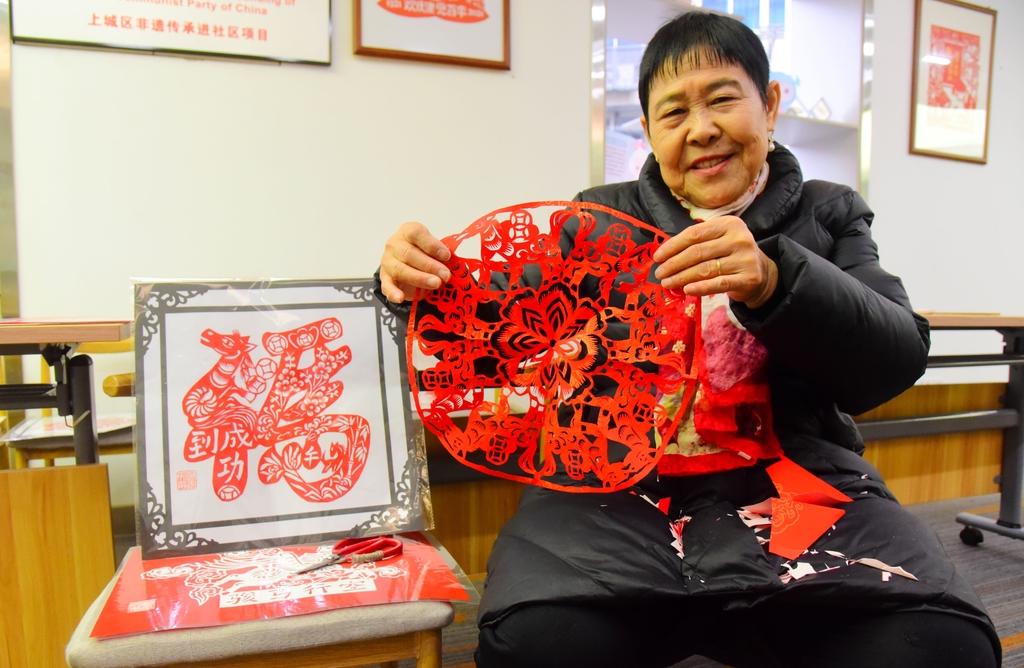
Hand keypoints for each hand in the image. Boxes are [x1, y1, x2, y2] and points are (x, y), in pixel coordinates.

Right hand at [379, 222, 451, 302]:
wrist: (407, 264)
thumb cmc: (423, 253)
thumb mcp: (432, 249)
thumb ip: (441, 253)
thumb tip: (455, 263)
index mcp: (408, 232)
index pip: (417, 234)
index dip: (432, 245)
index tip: (446, 256)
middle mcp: (395, 244)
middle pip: (409, 253)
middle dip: (430, 265)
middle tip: (445, 275)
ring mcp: (388, 261)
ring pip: (401, 270)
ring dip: (420, 278)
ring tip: (435, 284)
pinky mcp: (385, 277)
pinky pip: (387, 285)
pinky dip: (393, 292)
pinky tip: (400, 298)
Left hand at [652, 215, 777, 307]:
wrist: (760, 272)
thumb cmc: (730, 254)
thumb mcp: (718, 240)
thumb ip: (696, 242)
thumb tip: (664, 254)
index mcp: (729, 224)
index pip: (694, 234)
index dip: (673, 246)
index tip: (657, 257)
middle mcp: (739, 238)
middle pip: (698, 252)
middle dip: (674, 264)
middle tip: (660, 273)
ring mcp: (745, 258)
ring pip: (705, 269)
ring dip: (682, 277)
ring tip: (667, 283)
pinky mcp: (748, 278)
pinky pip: (718, 284)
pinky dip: (700, 287)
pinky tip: (687, 290)